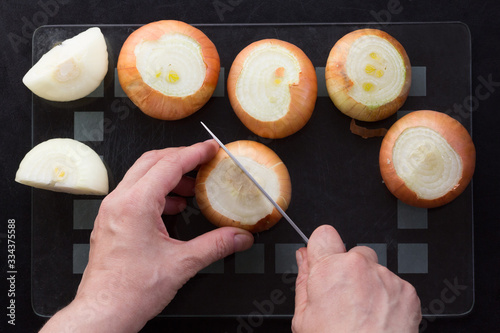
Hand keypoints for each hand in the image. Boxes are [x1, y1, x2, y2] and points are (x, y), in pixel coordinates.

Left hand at [40, 140, 253, 332]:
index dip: (194, 153)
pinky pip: (135, 194)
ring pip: (141, 176)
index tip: (210, 148)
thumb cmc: (130, 291)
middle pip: (152, 161)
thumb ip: (216, 245)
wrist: (104, 313)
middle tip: (203, 160)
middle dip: (180, 157)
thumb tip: (240, 236)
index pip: (169, 164)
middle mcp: (119, 202)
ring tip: (192, 188)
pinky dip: (157, 192)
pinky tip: (173, 207)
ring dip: (168, 176)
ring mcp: (112, 211)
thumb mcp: (182, 264)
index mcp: (135, 205)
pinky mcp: (112, 222)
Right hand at [292, 225, 421, 332]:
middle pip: (354, 253)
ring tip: (364, 316)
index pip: (324, 234)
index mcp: (329, 269)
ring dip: (371, 285)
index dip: (323, 248)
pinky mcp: (407, 291)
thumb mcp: (304, 318)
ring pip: (376, 270)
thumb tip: (303, 258)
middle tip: (345, 300)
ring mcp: (385, 278)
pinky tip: (379, 320)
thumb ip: (304, 279)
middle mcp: (359, 267)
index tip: (324, 260)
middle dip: (350, 270)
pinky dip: (389, 299)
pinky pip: (395, 285)